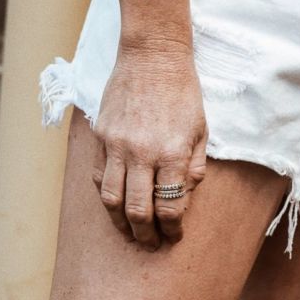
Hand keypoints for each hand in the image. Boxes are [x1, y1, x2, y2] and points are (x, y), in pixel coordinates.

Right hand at [91, 39, 208, 249]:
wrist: (152, 56)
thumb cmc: (183, 92)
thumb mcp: (201, 130)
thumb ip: (193, 166)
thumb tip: (184, 197)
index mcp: (173, 153)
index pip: (170, 207)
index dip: (173, 229)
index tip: (174, 236)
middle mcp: (142, 154)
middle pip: (138, 211)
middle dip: (146, 235)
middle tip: (151, 244)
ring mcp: (117, 145)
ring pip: (112, 199)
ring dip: (120, 223)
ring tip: (129, 233)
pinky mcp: (101, 136)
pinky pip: (99, 175)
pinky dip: (106, 195)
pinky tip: (115, 204)